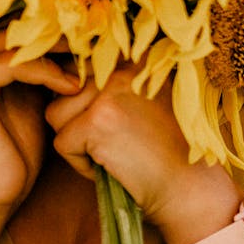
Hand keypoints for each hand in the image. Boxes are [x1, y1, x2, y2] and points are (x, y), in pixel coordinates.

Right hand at [0, 32, 80, 211]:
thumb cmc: (12, 152)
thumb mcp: (32, 99)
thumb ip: (40, 68)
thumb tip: (76, 39)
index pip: (17, 26)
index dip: (55, 27)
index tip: (93, 36)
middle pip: (15, 27)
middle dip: (59, 32)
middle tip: (95, 41)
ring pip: (15, 42)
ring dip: (57, 50)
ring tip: (89, 62)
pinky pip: (13, 64)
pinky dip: (46, 71)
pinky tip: (70, 86)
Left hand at [45, 65, 240, 243]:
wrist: (187, 185)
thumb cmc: (164, 149)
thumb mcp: (145, 100)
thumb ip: (113, 84)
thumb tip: (66, 79)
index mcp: (134, 58)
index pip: (80, 69)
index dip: (87, 104)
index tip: (116, 124)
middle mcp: (121, 67)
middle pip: (65, 92)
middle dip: (79, 123)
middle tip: (116, 142)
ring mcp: (108, 91)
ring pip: (56, 114)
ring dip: (76, 142)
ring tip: (112, 152)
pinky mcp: (97, 120)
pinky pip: (62, 143)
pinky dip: (80, 165)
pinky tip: (112, 166)